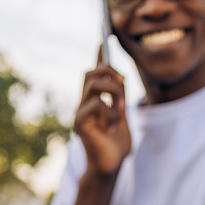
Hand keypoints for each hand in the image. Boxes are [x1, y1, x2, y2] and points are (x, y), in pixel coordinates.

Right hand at [74, 52, 130, 175]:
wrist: (111, 166)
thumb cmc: (116, 144)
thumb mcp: (123, 116)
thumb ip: (120, 98)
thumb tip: (121, 77)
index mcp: (96, 100)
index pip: (95, 73)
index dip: (99, 55)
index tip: (104, 38)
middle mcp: (85, 103)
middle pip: (90, 72)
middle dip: (109, 71)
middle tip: (124, 83)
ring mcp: (81, 112)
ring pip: (93, 83)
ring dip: (113, 90)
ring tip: (121, 107)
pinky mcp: (80, 122)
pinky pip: (94, 104)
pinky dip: (109, 111)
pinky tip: (111, 124)